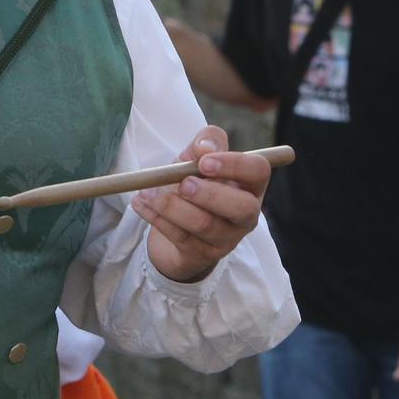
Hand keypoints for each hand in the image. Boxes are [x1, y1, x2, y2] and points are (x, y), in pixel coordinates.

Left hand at [135, 127, 269, 283]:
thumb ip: (204, 144)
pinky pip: (181, 237)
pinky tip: (140, 203)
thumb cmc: (194, 183)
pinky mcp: (203, 255)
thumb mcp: (197, 158)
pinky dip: (156, 218)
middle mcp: (245, 214)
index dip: (234, 165)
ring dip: (172, 206)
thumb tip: (204, 147)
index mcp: (250, 185)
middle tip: (182, 184)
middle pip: (242, 207)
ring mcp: (227, 238)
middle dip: (210, 194)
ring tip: (147, 192)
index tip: (204, 161)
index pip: (258, 171)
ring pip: (205, 225)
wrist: (177, 225)